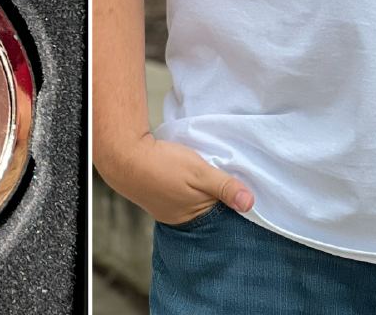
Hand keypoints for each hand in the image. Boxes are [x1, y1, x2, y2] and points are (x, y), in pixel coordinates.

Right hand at [99, 134, 254, 225]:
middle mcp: (180, 218)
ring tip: (214, 172)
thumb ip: (225, 187)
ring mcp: (169, 208)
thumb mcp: (200, 173)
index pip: (222, 214)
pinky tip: (194, 174)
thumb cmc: (163, 165)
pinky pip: (184, 194)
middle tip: (231, 174)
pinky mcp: (162, 196)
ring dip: (206, 188)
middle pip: (210, 208)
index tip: (245, 185)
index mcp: (192, 218)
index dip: (233, 200)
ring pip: (197, 200)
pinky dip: (192, 185)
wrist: (126, 156)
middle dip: (220, 195)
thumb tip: (250, 204)